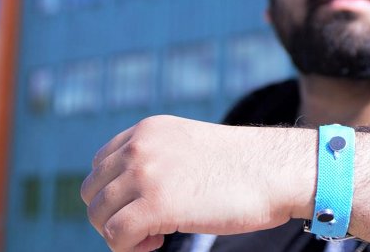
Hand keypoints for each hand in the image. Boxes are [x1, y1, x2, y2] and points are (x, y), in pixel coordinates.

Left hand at [80, 115, 315, 251]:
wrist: (276, 170)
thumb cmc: (244, 166)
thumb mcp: (191, 148)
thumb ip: (159, 159)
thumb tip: (134, 194)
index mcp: (148, 130)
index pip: (101, 164)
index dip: (116, 193)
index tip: (145, 205)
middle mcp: (140, 147)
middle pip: (93, 191)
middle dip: (114, 214)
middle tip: (149, 226)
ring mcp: (145, 175)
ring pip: (99, 216)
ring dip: (122, 233)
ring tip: (157, 235)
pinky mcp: (154, 205)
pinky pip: (115, 236)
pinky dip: (129, 248)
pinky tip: (159, 242)